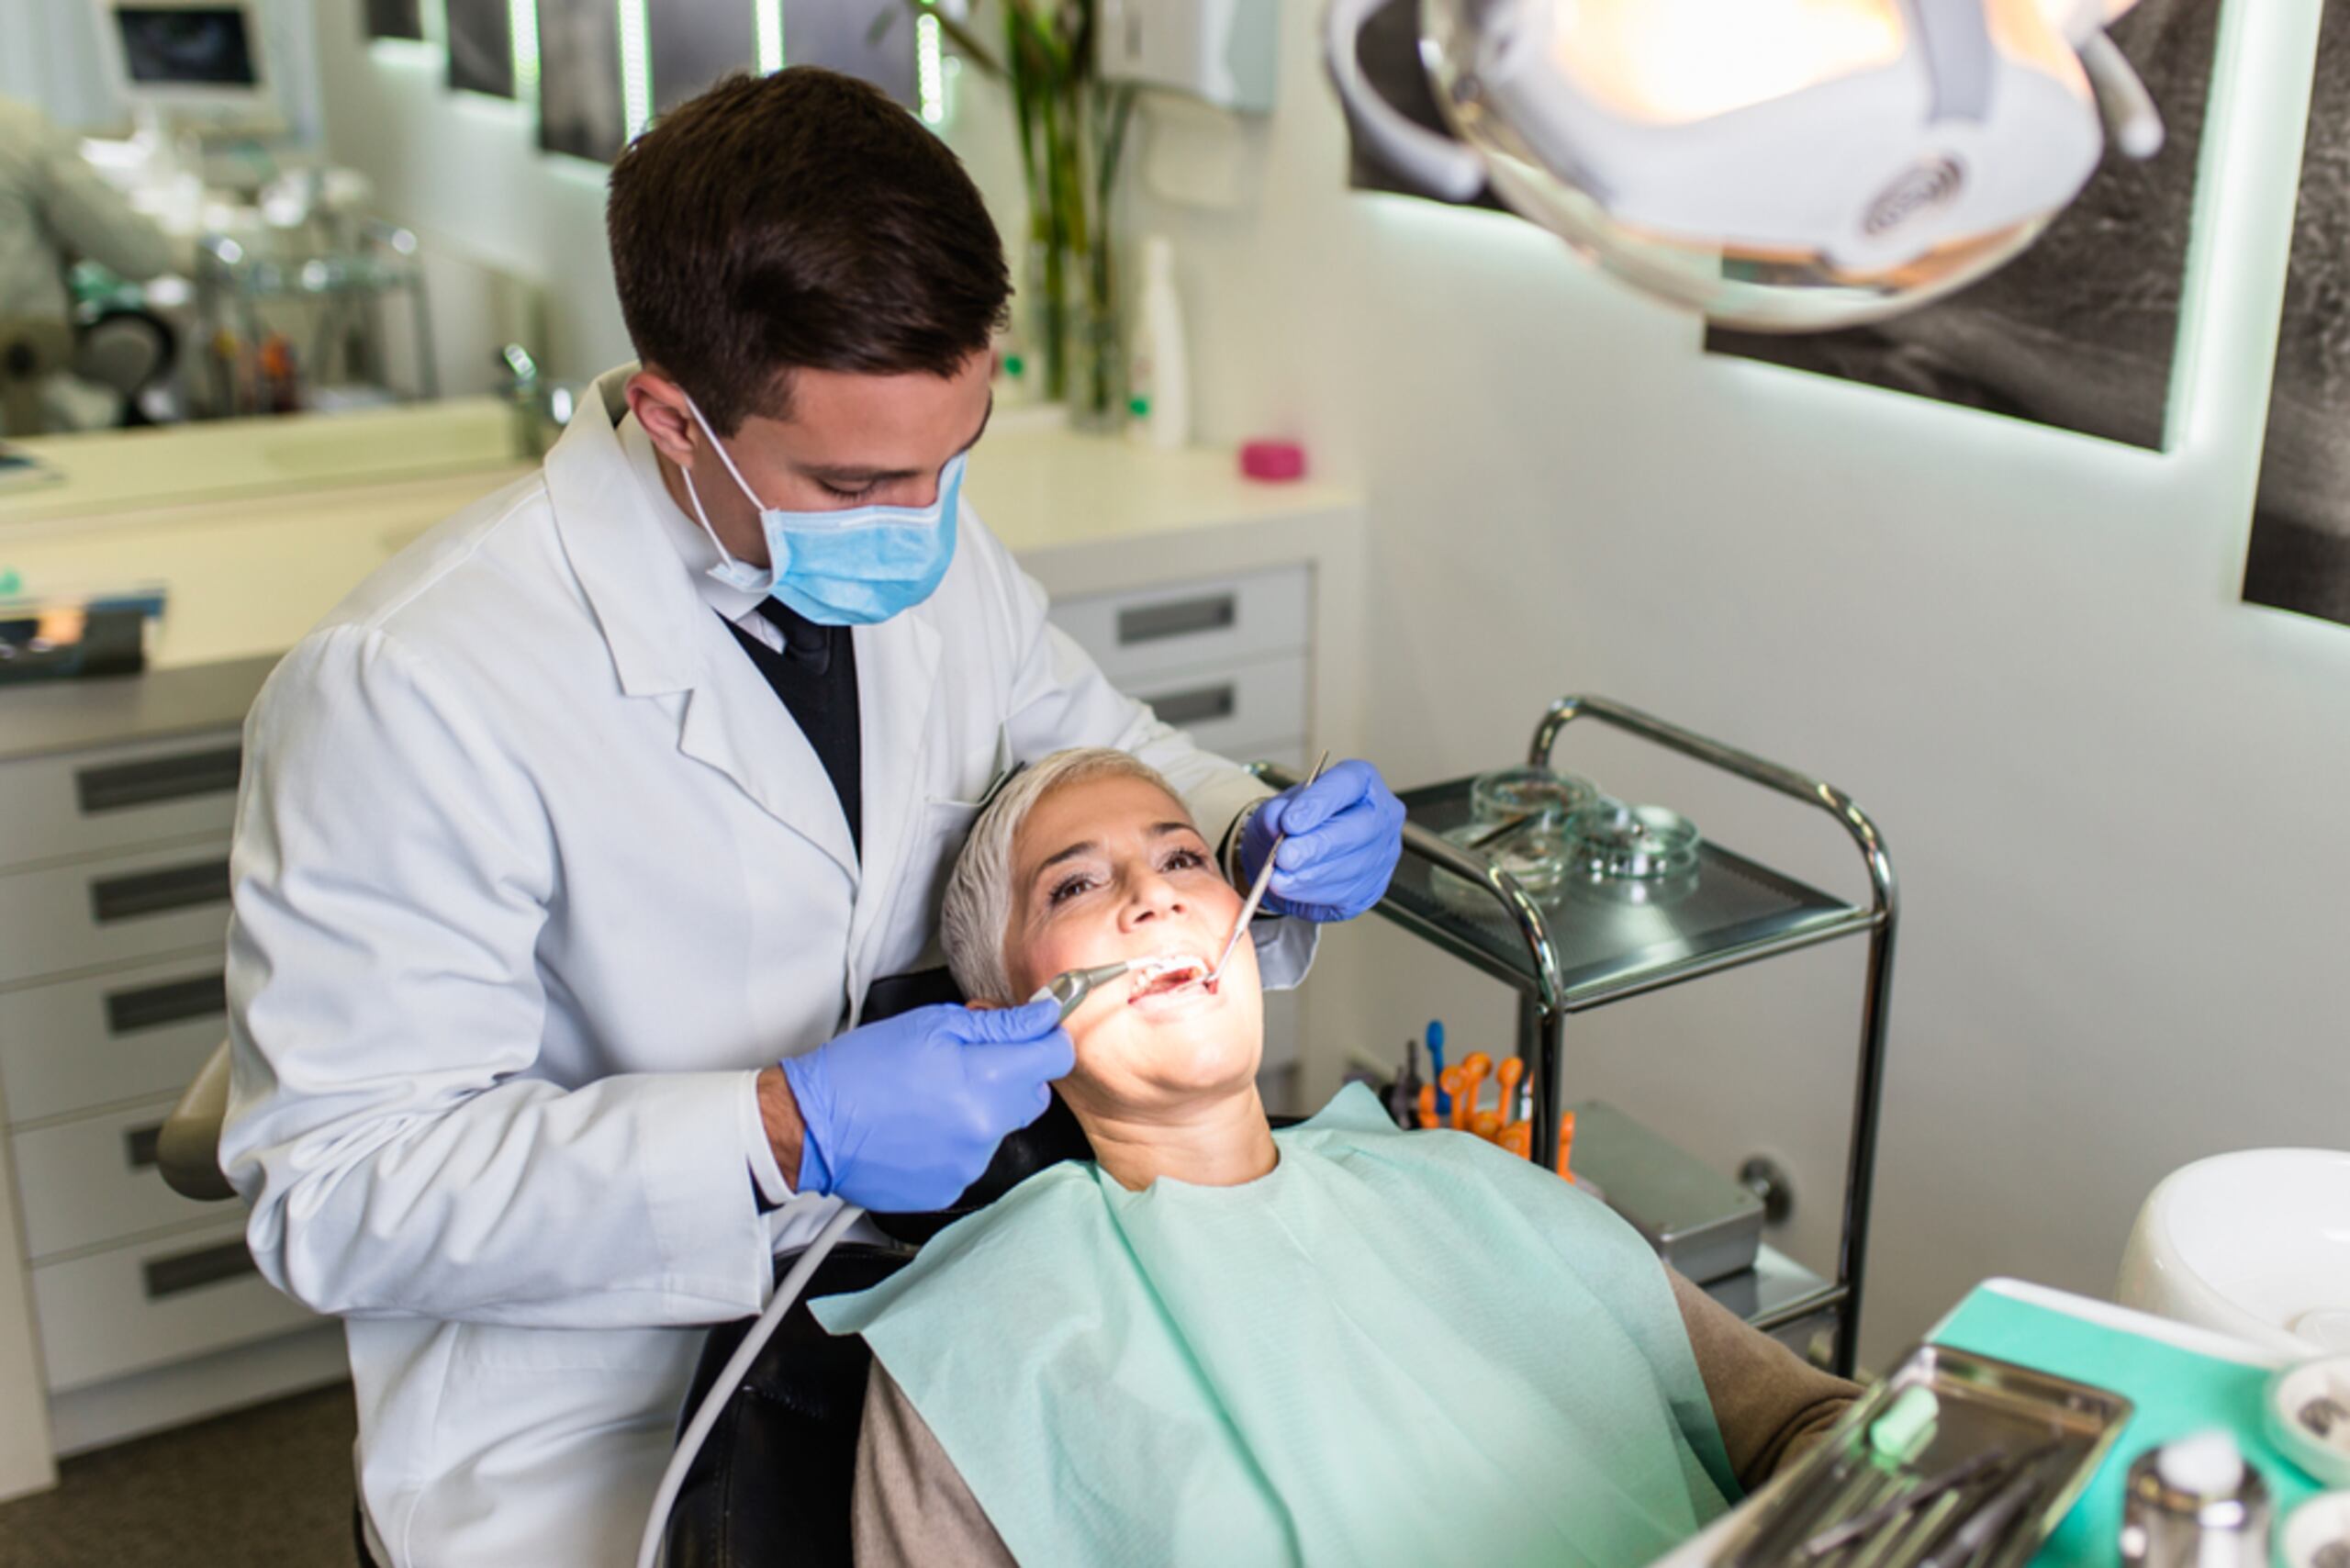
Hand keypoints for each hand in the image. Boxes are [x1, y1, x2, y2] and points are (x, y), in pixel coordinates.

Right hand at [779, 1000, 1073, 1212]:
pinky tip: (921, 1125)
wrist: (812, 1126)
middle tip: (968, 1059)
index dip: (1046, 1037)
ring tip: (932, 1096)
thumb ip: (997, 1023)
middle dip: (1013, 1071)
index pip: (1057, 1056)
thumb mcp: (930, 1025)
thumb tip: (1041, 1016)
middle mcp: (986, 1128)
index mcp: (986, 1081)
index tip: (1032, 1030)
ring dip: (982, 1106)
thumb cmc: (861, 1070)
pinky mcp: (951, 1187)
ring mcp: (970, 1163)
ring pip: (1002, 1125)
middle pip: (1034, 1093)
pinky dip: (957, 1138)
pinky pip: (973, 1154)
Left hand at [1239, 758, 1406, 923]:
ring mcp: (1382, 854)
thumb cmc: (1294, 821)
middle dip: (1317, 846)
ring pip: (1353, 867)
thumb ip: (1276, 811)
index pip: (1349, 783)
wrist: (1295, 854)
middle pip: (1360, 828)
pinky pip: (1346, 894)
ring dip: (1311, 876)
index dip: (1319, 803)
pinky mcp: (1373, 887)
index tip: (1289, 822)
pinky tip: (1290, 889)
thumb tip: (1276, 820)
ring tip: (1277, 878)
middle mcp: (1382, 815)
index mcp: (1362, 781)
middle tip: (1284, 857)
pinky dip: (1312, 894)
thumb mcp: (1276, 808)